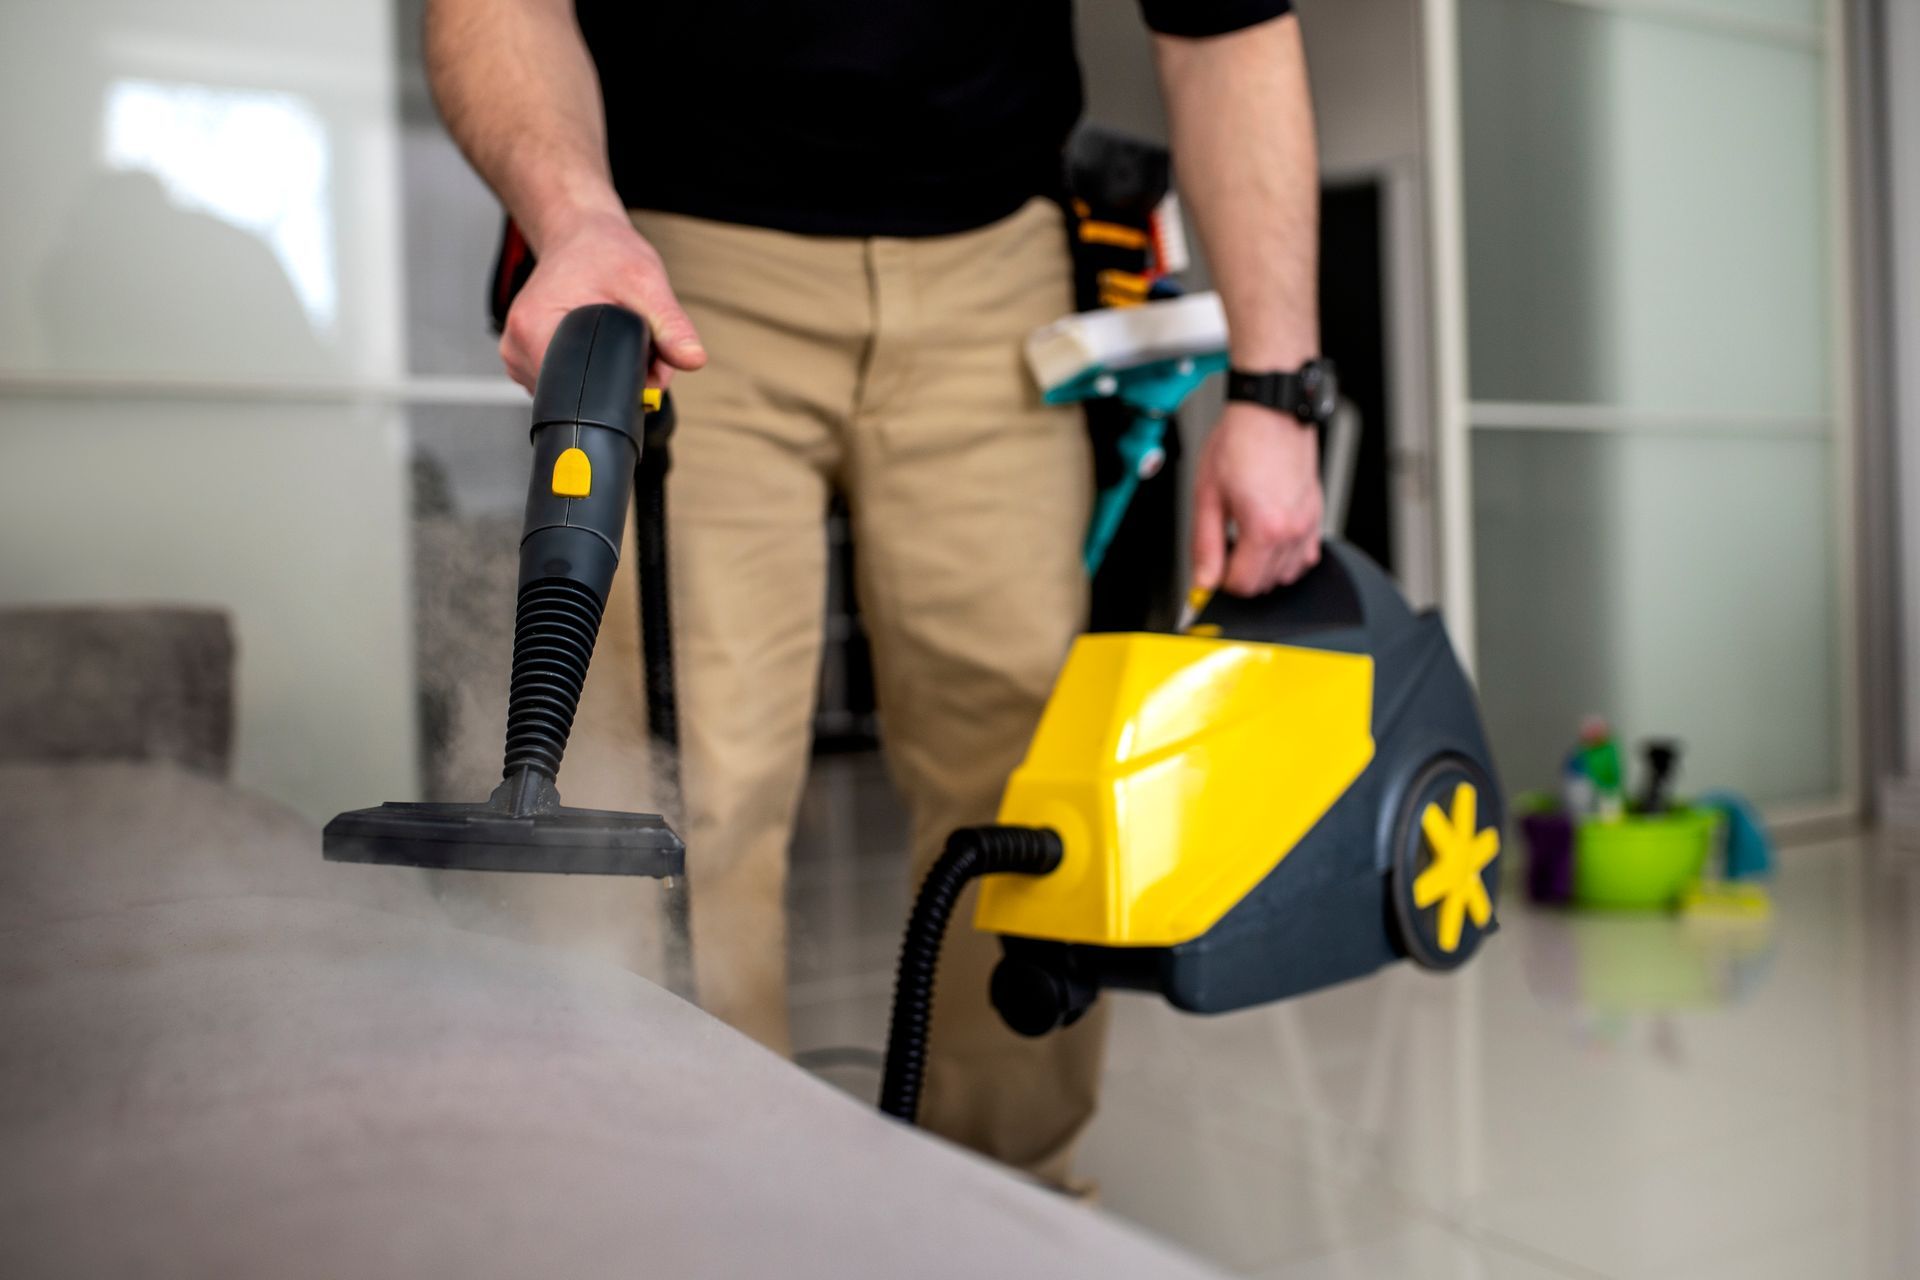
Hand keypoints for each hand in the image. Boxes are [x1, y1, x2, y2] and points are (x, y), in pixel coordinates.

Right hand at [498, 209, 706, 390]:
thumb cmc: (604, 252)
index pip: (580, 390)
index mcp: (533, 329)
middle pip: (580, 393)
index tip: (643, 359)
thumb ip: (670, 326)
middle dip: (621, 378)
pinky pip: (569, 381)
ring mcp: (519, 356)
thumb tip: (691, 359)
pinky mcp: (529, 359)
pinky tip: (600, 341)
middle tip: (636, 339)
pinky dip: (594, 369)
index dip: (624, 385)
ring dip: (608, 374)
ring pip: (576, 391)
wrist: (580, 236)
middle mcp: (518, 347)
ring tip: (616, 333)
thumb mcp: (645, 283)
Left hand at [1191, 400, 1323, 595]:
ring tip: (1246, 538)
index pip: (1243, 585)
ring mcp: (1309, 523)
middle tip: (1225, 547)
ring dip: (1264, 567)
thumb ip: (1205, 545)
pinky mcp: (1317, 514)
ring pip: (1287, 575)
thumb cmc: (1239, 442)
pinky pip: (1306, 556)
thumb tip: (1203, 580)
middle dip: (1241, 574)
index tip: (1213, 566)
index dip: (1221, 581)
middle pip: (1265, 584)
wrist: (1269, 411)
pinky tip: (1269, 537)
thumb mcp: (1207, 495)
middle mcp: (1292, 530)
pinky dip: (1287, 557)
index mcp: (1264, 528)